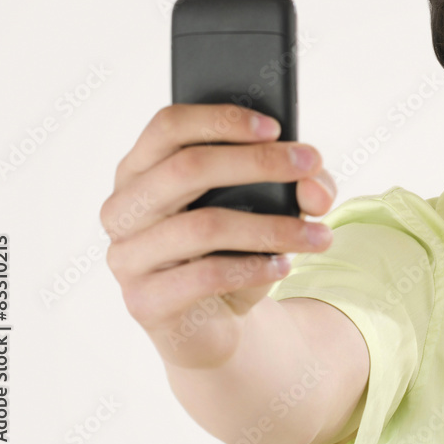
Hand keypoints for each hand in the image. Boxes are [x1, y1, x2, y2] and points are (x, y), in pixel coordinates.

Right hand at [100, 103, 336, 368]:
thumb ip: (300, 185)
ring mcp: (126, 256)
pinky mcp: (144, 301)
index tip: (275, 127)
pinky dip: (254, 268)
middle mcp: (124, 207)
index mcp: (142, 168)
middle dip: (258, 163)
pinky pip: (205, 276)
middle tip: (310, 165)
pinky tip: (284, 266)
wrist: (218, 323)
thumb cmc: (237, 249)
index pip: (170, 126)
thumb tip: (315, 188)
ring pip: (203, 225)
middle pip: (187, 167)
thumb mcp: (274, 208)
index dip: (221, 119)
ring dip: (272, 227)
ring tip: (319, 235)